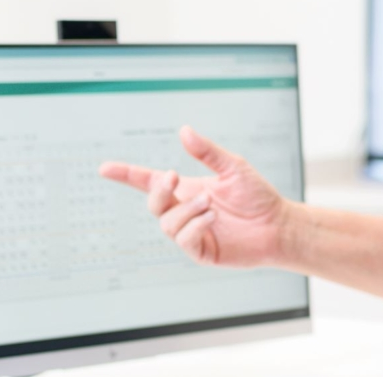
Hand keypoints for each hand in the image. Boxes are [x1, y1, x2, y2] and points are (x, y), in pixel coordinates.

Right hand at [97, 126, 295, 267]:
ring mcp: (191, 233)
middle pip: (153, 203)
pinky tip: (213, 217)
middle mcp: (185, 211)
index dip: (126, 175)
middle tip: (174, 177)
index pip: (149, 182)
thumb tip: (184, 131)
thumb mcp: (233, 167)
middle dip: (158, 190)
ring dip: (185, 210)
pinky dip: (195, 225)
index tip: (104, 168)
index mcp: (187, 190)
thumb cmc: (257, 196)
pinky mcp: (201, 251)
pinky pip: (183, 240)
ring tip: (210, 203)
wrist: (278, 225)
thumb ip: (208, 152)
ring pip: (166, 223)